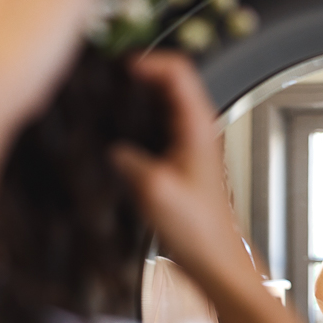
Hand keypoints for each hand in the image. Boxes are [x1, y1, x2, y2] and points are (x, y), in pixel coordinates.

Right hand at [112, 52, 252, 283]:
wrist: (215, 261)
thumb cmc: (198, 231)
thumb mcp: (154, 190)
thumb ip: (127, 160)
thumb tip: (111, 148)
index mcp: (198, 127)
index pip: (178, 71)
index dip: (147, 61)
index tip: (119, 67)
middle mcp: (199, 131)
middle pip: (170, 82)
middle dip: (139, 76)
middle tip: (107, 81)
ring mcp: (193, 145)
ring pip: (164, 104)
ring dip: (138, 99)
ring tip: (108, 103)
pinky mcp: (185, 161)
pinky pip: (161, 128)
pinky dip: (140, 122)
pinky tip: (118, 137)